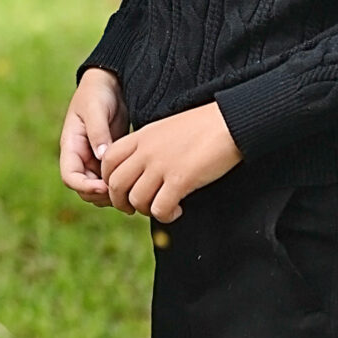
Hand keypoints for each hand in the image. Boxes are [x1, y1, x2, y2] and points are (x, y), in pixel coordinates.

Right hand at [60, 67, 127, 203]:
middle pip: (85, 189)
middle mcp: (82, 157)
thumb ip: (98, 132)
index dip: (85, 187)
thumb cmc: (97, 92)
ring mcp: (96, 160)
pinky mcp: (111, 159)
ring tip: (133, 189)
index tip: (105, 187)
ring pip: (100, 189)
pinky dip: (123, 184)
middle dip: (102, 195)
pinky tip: (138, 181)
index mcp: (71, 146)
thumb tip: (101, 157)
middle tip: (125, 192)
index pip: (70, 177)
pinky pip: (114, 179)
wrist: (110, 82)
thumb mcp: (95, 108)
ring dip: (114, 193)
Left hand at [101, 101, 241, 222]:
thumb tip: (139, 172)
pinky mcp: (180, 179)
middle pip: (115, 184)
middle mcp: (146, 150)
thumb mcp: (165, 130)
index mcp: (140, 137)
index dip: (109, 180)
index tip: (123, 190)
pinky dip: (165, 215)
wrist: (230, 121)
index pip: (107, 161)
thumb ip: (147, 147)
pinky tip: (177, 209)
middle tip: (135, 208)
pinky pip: (160, 208)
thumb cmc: (202, 127)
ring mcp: (162, 165)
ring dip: (146, 210)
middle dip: (121, 202)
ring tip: (162, 208)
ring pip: (136, 199)